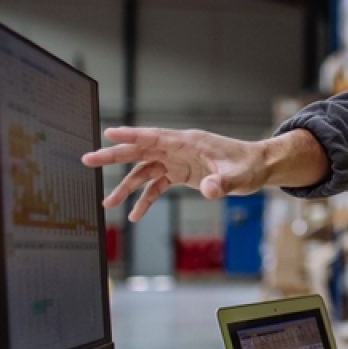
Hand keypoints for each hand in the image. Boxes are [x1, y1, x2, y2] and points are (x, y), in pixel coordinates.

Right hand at [82, 127, 328, 220]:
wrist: (259, 167)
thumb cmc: (250, 166)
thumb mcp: (239, 177)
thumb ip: (223, 183)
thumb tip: (209, 191)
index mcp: (189, 142)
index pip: (154, 136)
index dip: (131, 134)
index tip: (107, 132)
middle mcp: (179, 150)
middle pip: (141, 150)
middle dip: (114, 156)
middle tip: (88, 160)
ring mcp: (179, 162)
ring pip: (145, 171)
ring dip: (126, 186)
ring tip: (107, 204)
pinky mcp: (182, 174)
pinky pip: (158, 186)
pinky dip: (146, 199)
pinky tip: (135, 215)